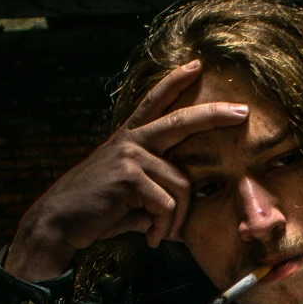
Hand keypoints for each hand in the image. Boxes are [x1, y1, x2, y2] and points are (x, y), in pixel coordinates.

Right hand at [2, 61, 248, 281]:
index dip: (174, 82)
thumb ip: (155, 191)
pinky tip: (150, 238)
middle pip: (181, 122)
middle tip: (243, 112)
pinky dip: (162, 226)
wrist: (59, 222)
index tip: (195, 65)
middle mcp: (131, 141)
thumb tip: (180, 205)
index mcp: (131, 139)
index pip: (154, 103)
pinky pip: (165, 203)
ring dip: (176, 217)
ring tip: (162, 234)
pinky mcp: (128, 176)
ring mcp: (130, 155)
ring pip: (180, 184)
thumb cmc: (97, 211)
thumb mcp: (130, 195)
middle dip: (215, 115)